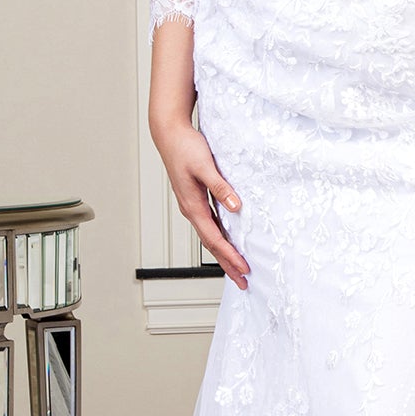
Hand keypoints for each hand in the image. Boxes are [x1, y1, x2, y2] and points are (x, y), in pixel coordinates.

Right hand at [151, 119, 249, 289]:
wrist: (169, 134)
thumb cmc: (185, 148)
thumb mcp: (205, 166)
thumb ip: (220, 187)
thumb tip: (236, 207)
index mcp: (192, 206)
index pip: (214, 239)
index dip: (230, 256)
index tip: (245, 269)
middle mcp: (191, 210)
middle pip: (212, 245)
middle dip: (227, 264)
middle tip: (243, 281)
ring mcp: (193, 205)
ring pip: (210, 236)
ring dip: (224, 253)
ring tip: (237, 268)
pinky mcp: (195, 199)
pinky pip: (210, 225)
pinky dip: (220, 237)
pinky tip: (229, 240)